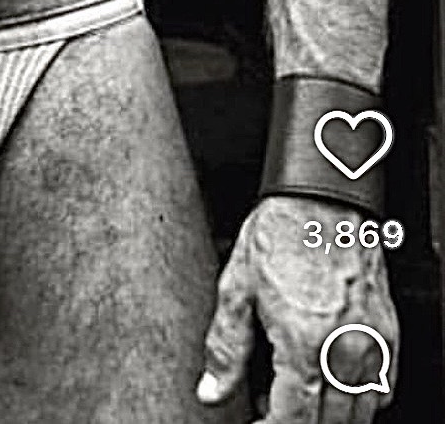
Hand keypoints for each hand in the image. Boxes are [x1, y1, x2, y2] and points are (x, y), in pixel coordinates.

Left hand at [197, 194, 397, 422]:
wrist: (322, 197)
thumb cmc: (280, 233)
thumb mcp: (237, 286)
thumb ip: (225, 347)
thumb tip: (211, 390)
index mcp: (303, 343)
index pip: (293, 420)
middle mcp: (343, 350)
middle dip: (297, 423)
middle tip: (271, 410)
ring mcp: (371, 344)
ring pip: (360, 414)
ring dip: (329, 418)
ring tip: (297, 398)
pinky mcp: (387, 333)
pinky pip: (383, 389)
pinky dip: (360, 400)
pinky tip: (333, 386)